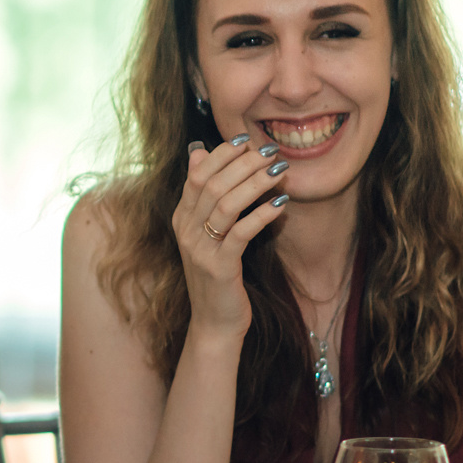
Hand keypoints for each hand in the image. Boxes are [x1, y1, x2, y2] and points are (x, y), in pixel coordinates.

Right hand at [171, 135, 289, 338]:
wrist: (214, 323)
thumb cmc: (218, 274)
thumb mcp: (207, 232)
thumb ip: (205, 195)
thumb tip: (199, 152)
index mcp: (181, 217)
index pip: (197, 174)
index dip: (221, 154)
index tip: (246, 139)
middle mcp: (185, 230)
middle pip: (211, 184)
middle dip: (243, 163)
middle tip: (270, 152)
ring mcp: (200, 249)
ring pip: (225, 204)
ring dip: (255, 183)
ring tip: (279, 171)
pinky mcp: (219, 267)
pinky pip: (240, 232)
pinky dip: (261, 215)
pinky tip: (281, 206)